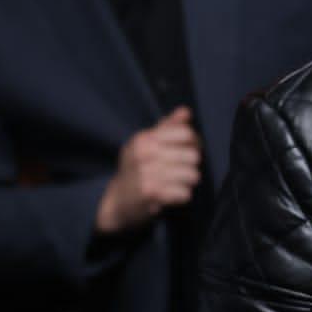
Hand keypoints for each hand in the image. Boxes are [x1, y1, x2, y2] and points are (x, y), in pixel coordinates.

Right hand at [94, 106, 201, 234]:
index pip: (186, 133)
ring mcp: (147, 173)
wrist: (117, 200)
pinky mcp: (151, 193)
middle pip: (194, 156)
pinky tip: (170, 194)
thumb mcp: (146, 143)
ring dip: (187, 182)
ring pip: (193, 175)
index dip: (194, 143)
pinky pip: (185, 193)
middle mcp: (144, 153)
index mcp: (144, 138)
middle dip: (191, 165)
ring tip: (174, 183)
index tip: (187, 149)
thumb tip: (185, 111)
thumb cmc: (136, 169)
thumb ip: (168, 126)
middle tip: (179, 170)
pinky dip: (181, 196)